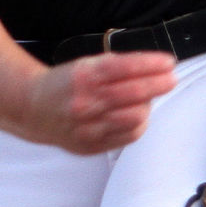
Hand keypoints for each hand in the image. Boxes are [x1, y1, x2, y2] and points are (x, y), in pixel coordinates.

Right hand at [23, 50, 177, 154]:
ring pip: (135, 117)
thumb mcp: (86, 65)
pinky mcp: (90, 144)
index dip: (150, 64)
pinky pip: (128, 136)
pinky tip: (138, 115)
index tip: (168, 62)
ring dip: (148, 105)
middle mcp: (85, 101)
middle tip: (171, 79)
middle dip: (157, 84)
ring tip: (148, 98)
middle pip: (132, 93)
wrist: (34, 109)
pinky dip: (139, 124)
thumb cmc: (67, 83)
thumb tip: (154, 68)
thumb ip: (117, 67)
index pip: (124, 67)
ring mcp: (88, 125)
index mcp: (83, 75)